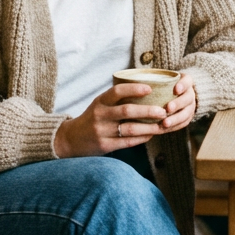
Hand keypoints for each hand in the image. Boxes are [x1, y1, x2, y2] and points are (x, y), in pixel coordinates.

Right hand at [53, 73, 196, 158]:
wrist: (71, 139)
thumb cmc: (92, 118)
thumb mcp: (99, 105)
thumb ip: (117, 99)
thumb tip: (147, 91)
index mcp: (99, 101)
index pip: (117, 91)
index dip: (134, 89)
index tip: (150, 89)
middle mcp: (100, 115)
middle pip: (127, 111)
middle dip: (148, 111)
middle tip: (163, 111)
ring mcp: (102, 131)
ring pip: (130, 128)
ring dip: (149, 127)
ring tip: (162, 125)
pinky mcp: (105, 145)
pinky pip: (127, 142)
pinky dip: (141, 138)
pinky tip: (151, 135)